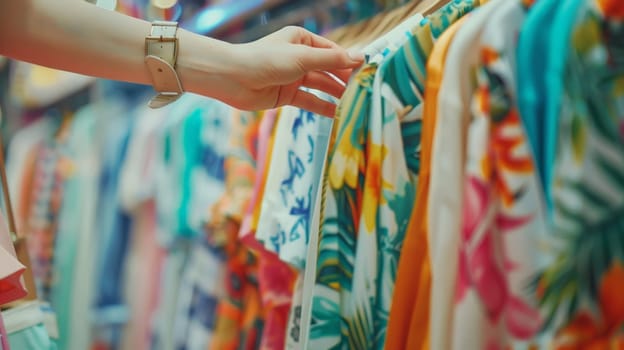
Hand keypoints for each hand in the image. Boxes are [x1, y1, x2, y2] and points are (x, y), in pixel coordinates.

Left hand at [222, 27, 363, 116]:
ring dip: (337, 94)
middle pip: (329, 69)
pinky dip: (323, 107)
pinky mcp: (287, 95)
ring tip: (357, 103)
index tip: (369, 73)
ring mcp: (294, 77)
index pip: (334, 51)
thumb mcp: (302, 58)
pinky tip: (338, 114)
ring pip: (321, 85)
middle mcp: (300, 57)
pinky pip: (310, 101)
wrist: (232, 79)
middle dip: (346, 79)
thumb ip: (332, 60)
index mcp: (303, 39)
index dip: (350, 62)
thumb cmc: (265, 60)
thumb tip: (361, 58)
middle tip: (367, 91)